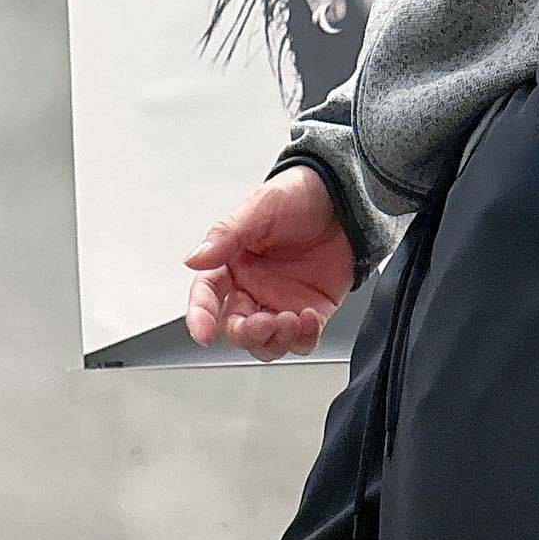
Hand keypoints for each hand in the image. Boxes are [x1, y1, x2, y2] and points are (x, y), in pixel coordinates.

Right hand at [184, 168, 354, 360]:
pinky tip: (310, 317)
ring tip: (293, 318)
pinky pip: (302, 342)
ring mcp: (282, 304)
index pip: (207, 296)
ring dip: (277, 340)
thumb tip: (194, 259)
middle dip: (248, 333)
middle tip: (265, 322)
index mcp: (233, 264)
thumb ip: (227, 235)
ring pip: (268, 343)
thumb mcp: (260, 208)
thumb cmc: (300, 196)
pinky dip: (304, 338)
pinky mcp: (311, 314)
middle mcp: (253, 289)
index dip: (201, 316)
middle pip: (237, 329)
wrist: (344, 201)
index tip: (204, 334)